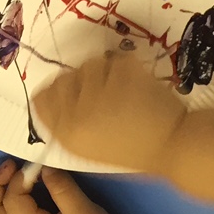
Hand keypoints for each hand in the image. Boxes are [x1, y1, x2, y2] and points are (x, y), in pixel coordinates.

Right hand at [33, 51, 187, 174]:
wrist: (171, 144)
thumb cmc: (131, 152)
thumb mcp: (89, 147)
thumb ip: (66, 125)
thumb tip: (50, 100)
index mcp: (68, 133)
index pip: (41, 100)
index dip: (54, 95)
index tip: (70, 96)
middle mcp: (78, 111)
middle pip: (60, 80)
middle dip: (76, 82)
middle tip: (97, 91)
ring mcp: (102, 89)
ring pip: (85, 66)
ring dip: (98, 73)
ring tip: (116, 89)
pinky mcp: (123, 72)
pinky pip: (111, 60)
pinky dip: (119, 69)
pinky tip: (131, 85)